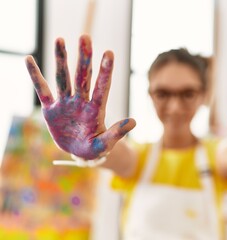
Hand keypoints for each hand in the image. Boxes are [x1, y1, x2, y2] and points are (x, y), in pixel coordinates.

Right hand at [26, 35, 135, 158]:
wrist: (81, 152)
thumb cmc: (96, 148)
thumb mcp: (105, 144)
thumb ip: (117, 133)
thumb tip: (134, 121)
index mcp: (96, 110)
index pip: (102, 87)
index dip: (105, 71)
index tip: (109, 53)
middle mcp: (81, 102)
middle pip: (83, 77)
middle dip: (84, 58)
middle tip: (85, 37)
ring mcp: (66, 103)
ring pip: (63, 78)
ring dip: (61, 59)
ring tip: (59, 39)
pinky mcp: (51, 109)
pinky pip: (42, 90)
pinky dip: (35, 76)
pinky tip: (29, 59)